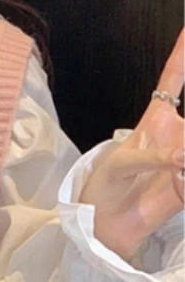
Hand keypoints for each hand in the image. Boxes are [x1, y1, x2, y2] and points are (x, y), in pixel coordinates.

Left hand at [80, 29, 183, 260]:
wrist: (105, 226)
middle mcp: (178, 134)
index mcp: (156, 118)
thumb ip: (153, 157)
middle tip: (180, 141)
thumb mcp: (121, 164)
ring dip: (184, 154)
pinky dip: (184, 173)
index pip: (173, 79)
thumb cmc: (104, 186)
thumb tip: (183, 157)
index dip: (181, 55)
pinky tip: (175, 178)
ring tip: (174, 165)